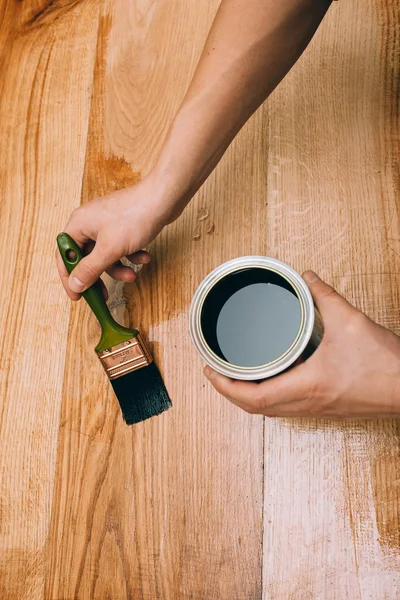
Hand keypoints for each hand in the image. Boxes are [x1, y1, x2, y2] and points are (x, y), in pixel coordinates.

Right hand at [57, 177, 172, 299]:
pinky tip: (143, 257)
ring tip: (132, 275)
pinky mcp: (122, 226)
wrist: (163, 198)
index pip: (65, 256)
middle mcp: (89, 223)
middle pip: (86, 258)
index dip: (69, 278)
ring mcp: (106, 224)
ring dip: (119, 268)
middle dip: (99, 276)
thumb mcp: (109, 249)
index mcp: (78, 224)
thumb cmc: (135, 216)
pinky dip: (130, 256)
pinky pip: (120, 248)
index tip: (77, 296)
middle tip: (104, 294)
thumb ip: (90, 269)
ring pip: (106, 255)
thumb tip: (75, 284)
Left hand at [204, 272, 399, 418]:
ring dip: (247, 397)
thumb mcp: (350, 322)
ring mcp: (316, 409)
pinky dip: (269, 396)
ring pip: (269, 411)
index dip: (223, 387)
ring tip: (236, 375)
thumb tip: (309, 278)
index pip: (252, 398)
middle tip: (216, 372)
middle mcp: (307, 403)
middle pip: (255, 409)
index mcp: (306, 386)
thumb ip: (325, 296)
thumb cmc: (384, 365)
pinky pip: (286, 407)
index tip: (208, 370)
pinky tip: (271, 378)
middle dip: (229, 393)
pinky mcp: (325, 408)